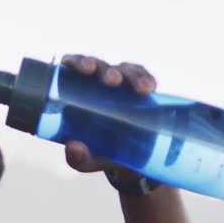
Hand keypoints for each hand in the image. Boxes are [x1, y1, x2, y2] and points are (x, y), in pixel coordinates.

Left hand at [58, 54, 157, 174]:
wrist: (129, 160)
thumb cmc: (100, 152)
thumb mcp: (89, 160)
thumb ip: (79, 158)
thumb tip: (72, 148)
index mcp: (78, 91)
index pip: (74, 66)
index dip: (78, 62)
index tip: (86, 69)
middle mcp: (98, 82)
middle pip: (100, 66)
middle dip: (107, 70)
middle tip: (112, 81)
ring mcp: (121, 83)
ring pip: (125, 70)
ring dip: (132, 76)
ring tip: (141, 89)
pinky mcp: (140, 89)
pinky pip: (144, 78)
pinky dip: (147, 80)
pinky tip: (151, 88)